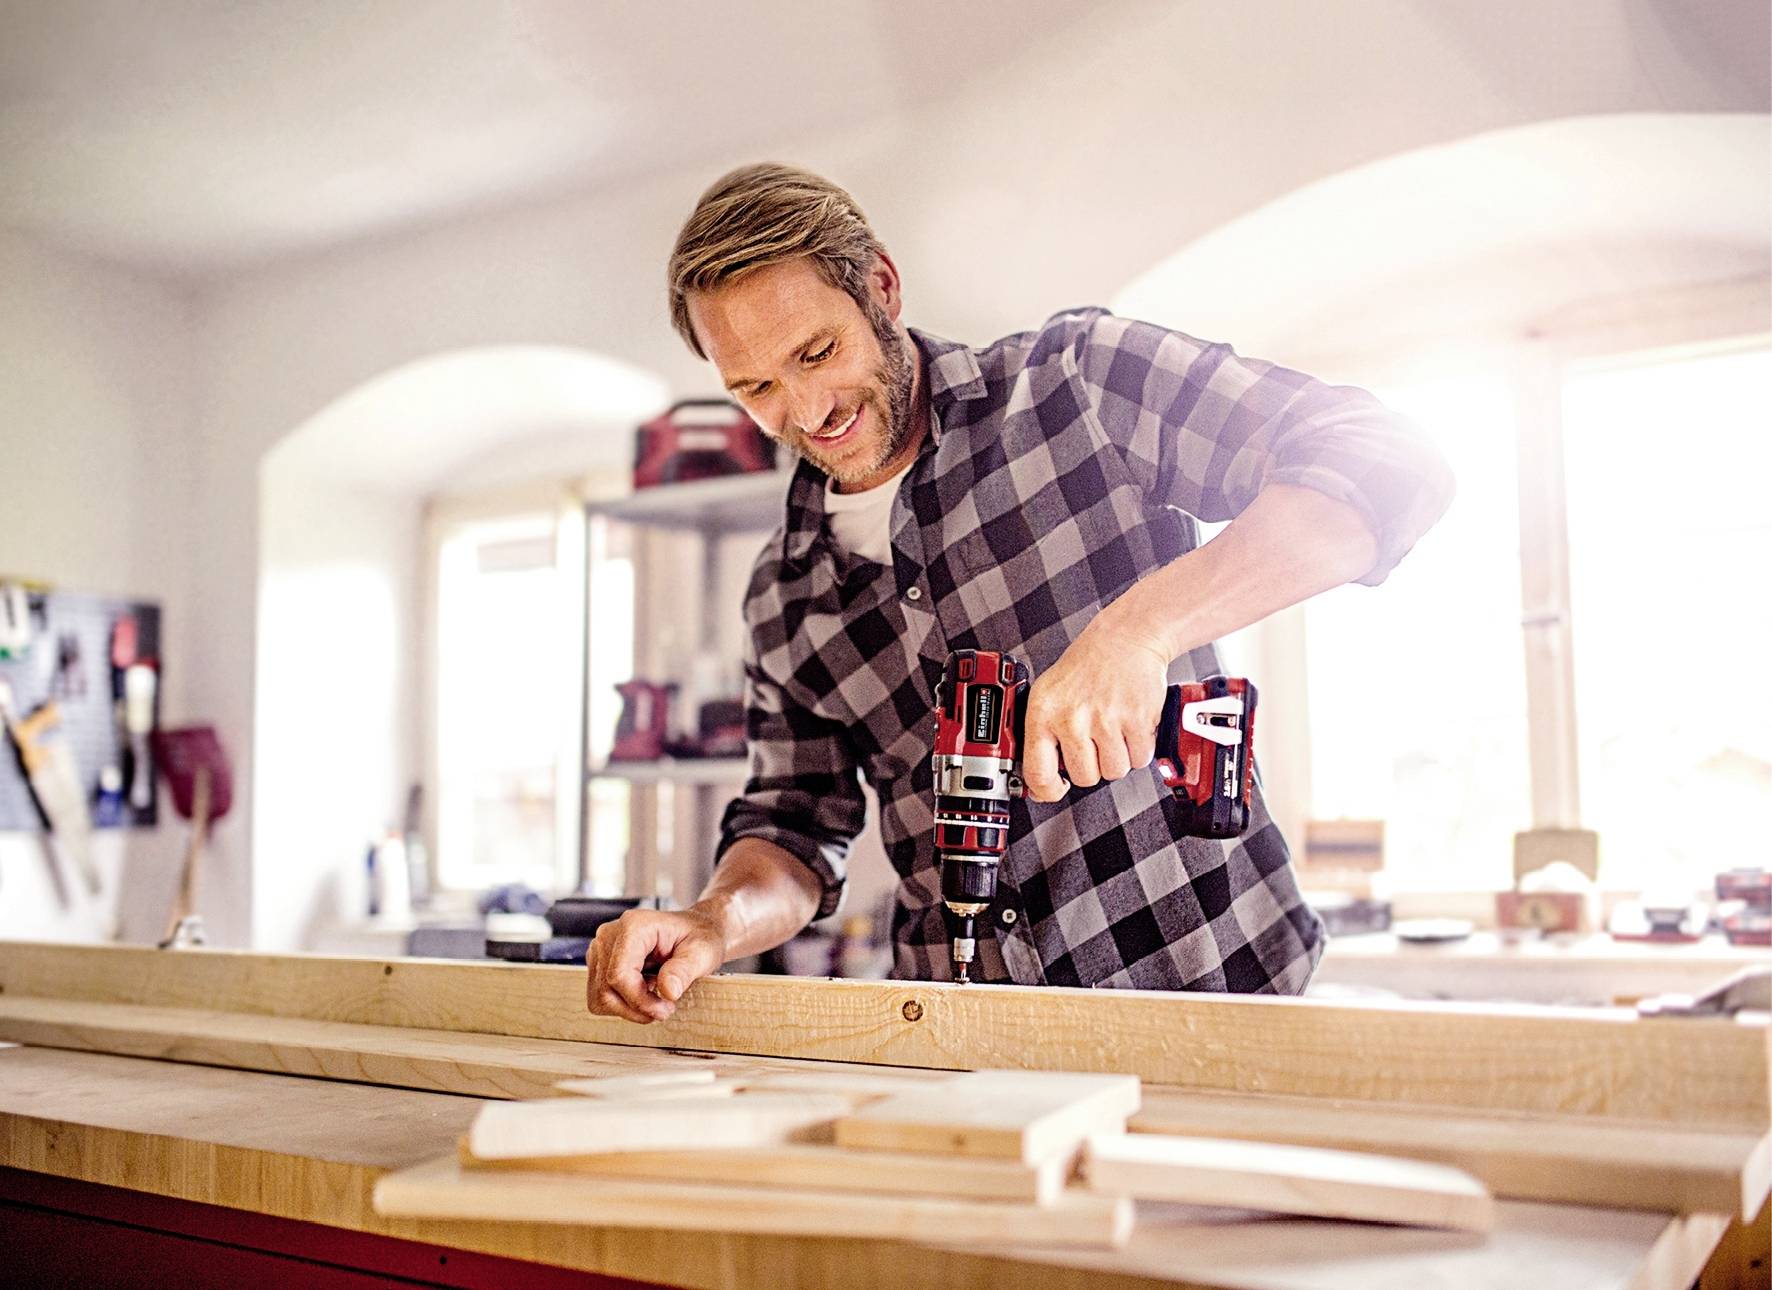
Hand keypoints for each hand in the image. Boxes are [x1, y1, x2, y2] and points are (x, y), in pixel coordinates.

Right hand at [585, 906, 725, 1022]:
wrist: (694, 931)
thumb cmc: (699, 937)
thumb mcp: (703, 952)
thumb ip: (684, 970)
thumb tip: (668, 991)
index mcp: (634, 926)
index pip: (618, 975)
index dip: (639, 1000)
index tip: (665, 1008)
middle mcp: (610, 934)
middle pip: (606, 989)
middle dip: (636, 1007)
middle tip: (664, 1008)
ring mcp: (601, 948)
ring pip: (600, 996)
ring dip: (629, 1008)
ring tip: (656, 998)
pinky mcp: (599, 962)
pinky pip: (601, 995)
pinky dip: (623, 1003)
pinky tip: (644, 991)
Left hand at [1020, 619, 1170, 802]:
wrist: (1124, 639)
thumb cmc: (1086, 667)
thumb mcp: (1048, 695)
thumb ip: (1042, 737)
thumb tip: (1039, 785)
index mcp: (1043, 713)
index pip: (1038, 773)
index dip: (1047, 791)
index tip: (1055, 789)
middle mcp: (1072, 718)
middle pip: (1084, 778)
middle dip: (1092, 765)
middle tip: (1094, 740)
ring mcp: (1106, 720)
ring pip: (1114, 772)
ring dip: (1117, 757)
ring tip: (1113, 729)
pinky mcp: (1137, 720)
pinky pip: (1139, 759)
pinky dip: (1138, 748)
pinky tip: (1130, 725)